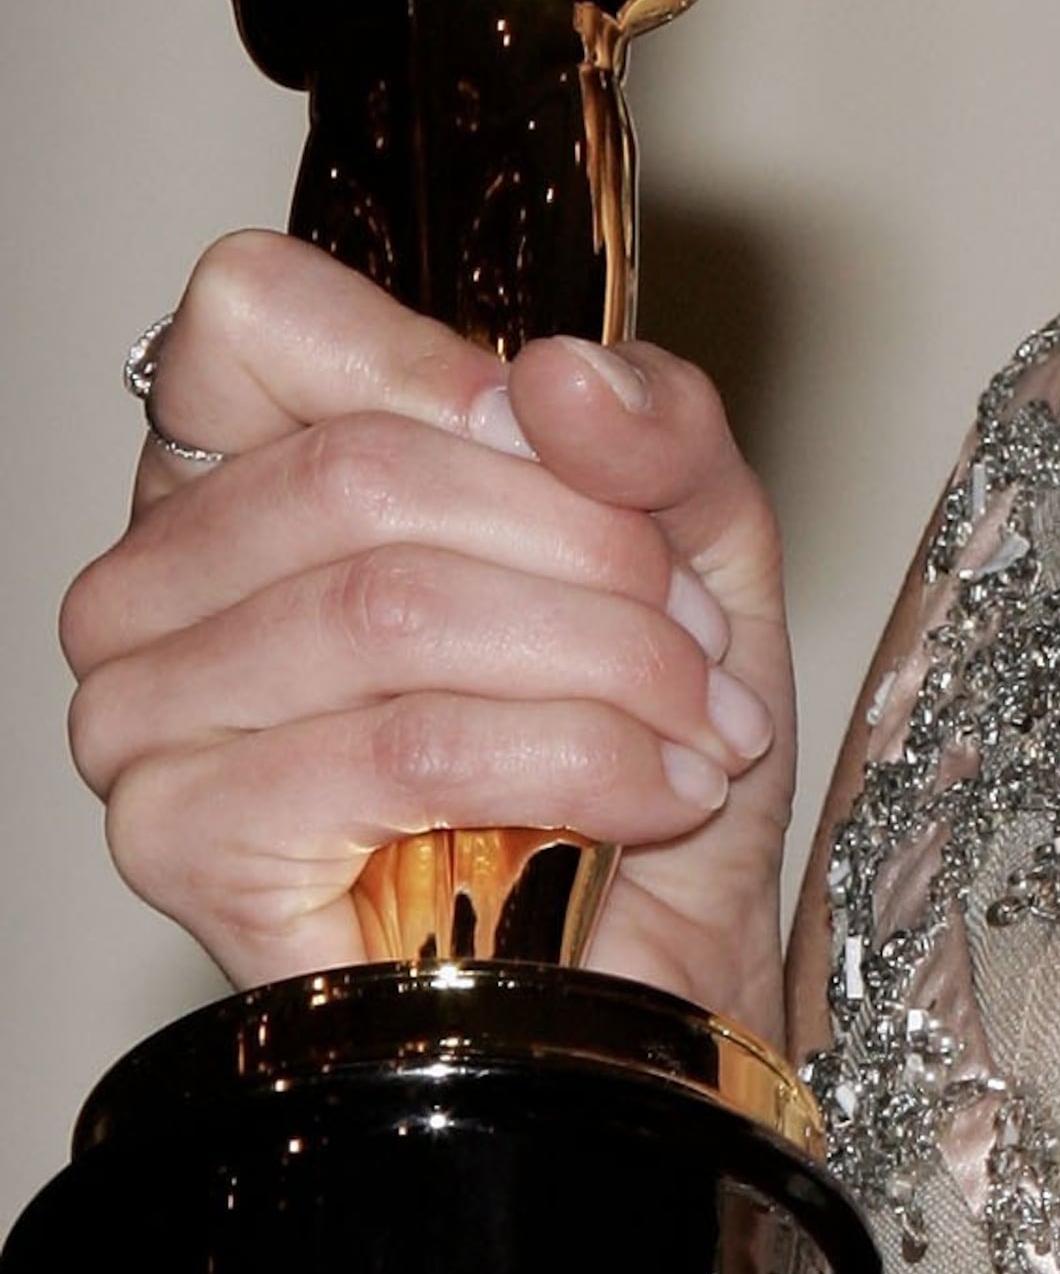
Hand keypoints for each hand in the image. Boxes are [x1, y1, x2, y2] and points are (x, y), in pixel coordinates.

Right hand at [59, 233, 796, 1027]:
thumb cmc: (641, 746)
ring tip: (698, 719)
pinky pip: (397, 748)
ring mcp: (147, 716)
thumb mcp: (693, 534)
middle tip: (697, 633)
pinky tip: (652, 795)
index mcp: (245, 467)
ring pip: (387, 607)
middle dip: (583, 547)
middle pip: (357, 470)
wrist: (662, 959)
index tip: (576, 448)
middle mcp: (160, 584)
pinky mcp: (186, 842)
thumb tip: (559, 375)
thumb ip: (653, 425)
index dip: (440, 366)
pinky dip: (573, 761)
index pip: (255, 314)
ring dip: (601, 663)